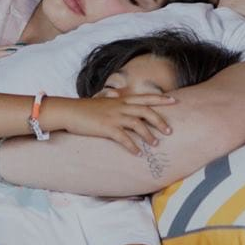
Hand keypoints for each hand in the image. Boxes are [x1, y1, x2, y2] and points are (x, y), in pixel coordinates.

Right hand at [46, 95, 174, 154]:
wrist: (69, 111)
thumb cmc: (84, 107)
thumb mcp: (100, 100)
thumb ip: (111, 97)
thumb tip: (117, 91)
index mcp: (121, 99)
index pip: (145, 97)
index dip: (161, 99)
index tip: (175, 101)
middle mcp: (120, 106)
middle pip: (146, 111)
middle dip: (160, 121)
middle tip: (170, 131)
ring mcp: (114, 117)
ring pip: (137, 124)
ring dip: (148, 135)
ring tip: (155, 144)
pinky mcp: (106, 128)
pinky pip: (123, 138)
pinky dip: (132, 146)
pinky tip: (138, 153)